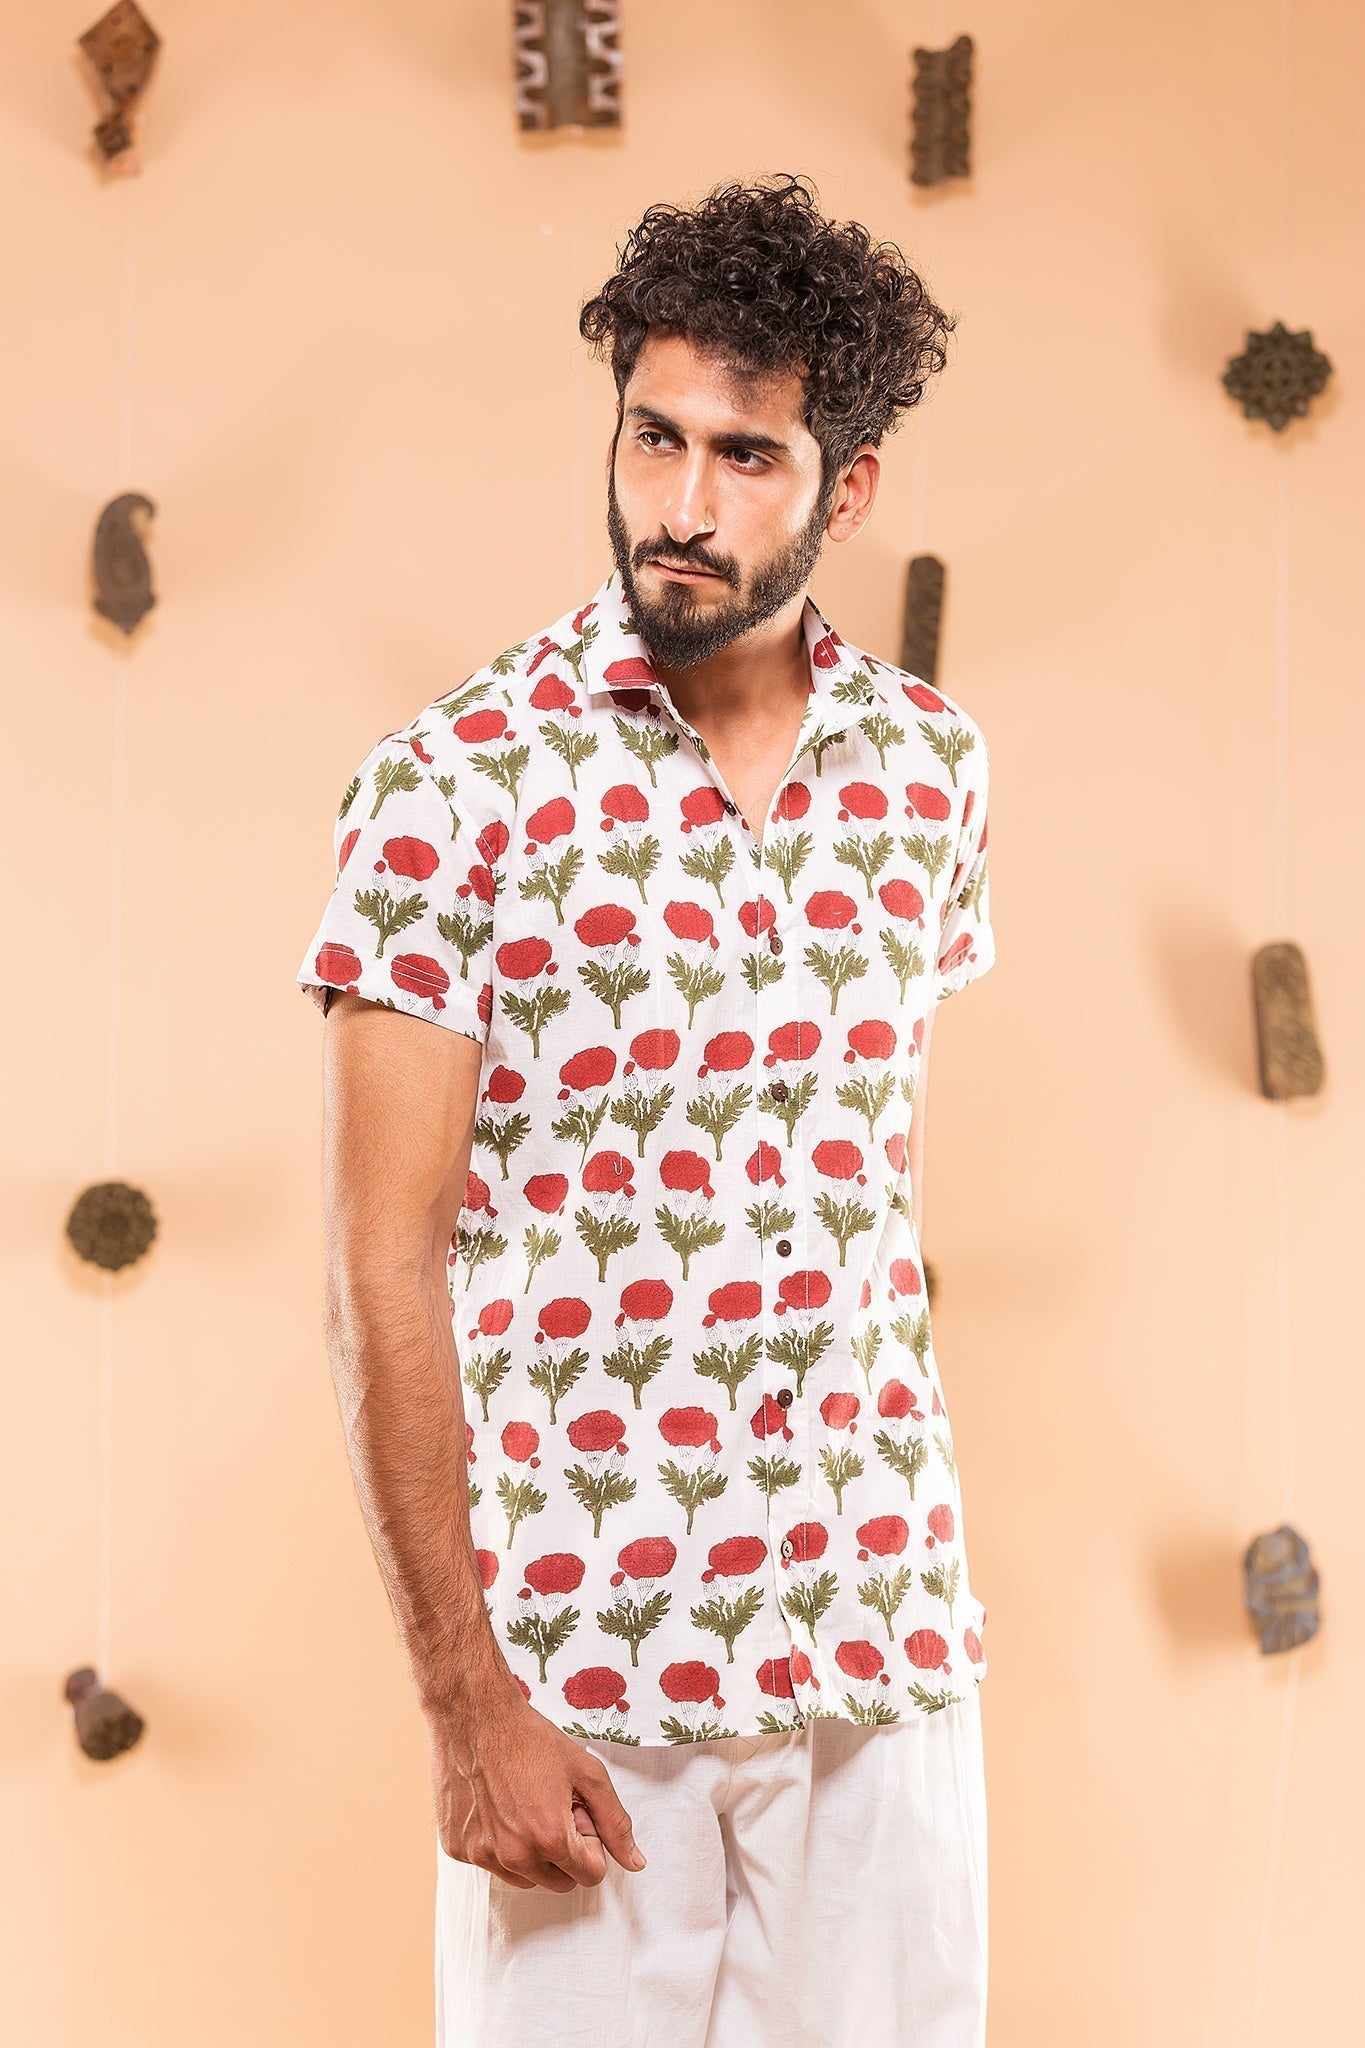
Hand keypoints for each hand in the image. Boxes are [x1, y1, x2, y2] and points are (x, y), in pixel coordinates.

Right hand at [429, 1687, 647, 1892]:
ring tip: (524, 1805)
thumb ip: (615, 1821)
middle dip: (563, 1850)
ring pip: (525, 1879)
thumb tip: (636, 1863)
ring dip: (531, 1852)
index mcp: (550, 1838)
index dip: (589, 1841)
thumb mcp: (585, 1772)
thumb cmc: (529, 1738)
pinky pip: (492, 1863)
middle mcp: (514, 1855)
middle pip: (559, 1882)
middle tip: (550, 1806)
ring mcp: (482, 1855)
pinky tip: (496, 1805)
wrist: (475, 1714)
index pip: (590, 1875)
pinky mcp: (457, 1848)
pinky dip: (499, 1843)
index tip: (574, 1810)